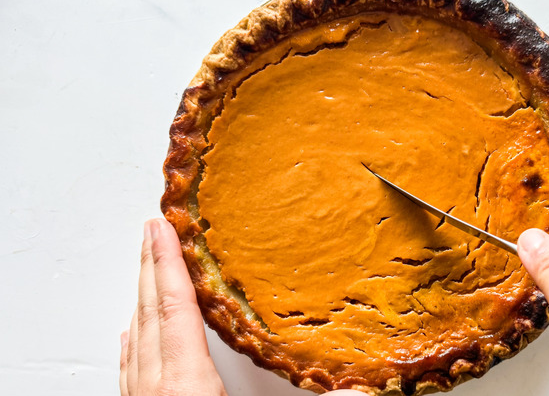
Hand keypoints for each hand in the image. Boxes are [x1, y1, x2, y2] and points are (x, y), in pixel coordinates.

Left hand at [120, 219, 368, 394]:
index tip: (159, 228)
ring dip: (140, 301)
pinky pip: (130, 371)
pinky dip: (133, 342)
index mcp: (185, 390)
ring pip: (134, 342)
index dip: (166, 264)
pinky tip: (133, 337)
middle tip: (151, 232)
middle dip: (148, 269)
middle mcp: (154, 394)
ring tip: (146, 272)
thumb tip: (359, 392)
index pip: (173, 311)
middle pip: (146, 317)